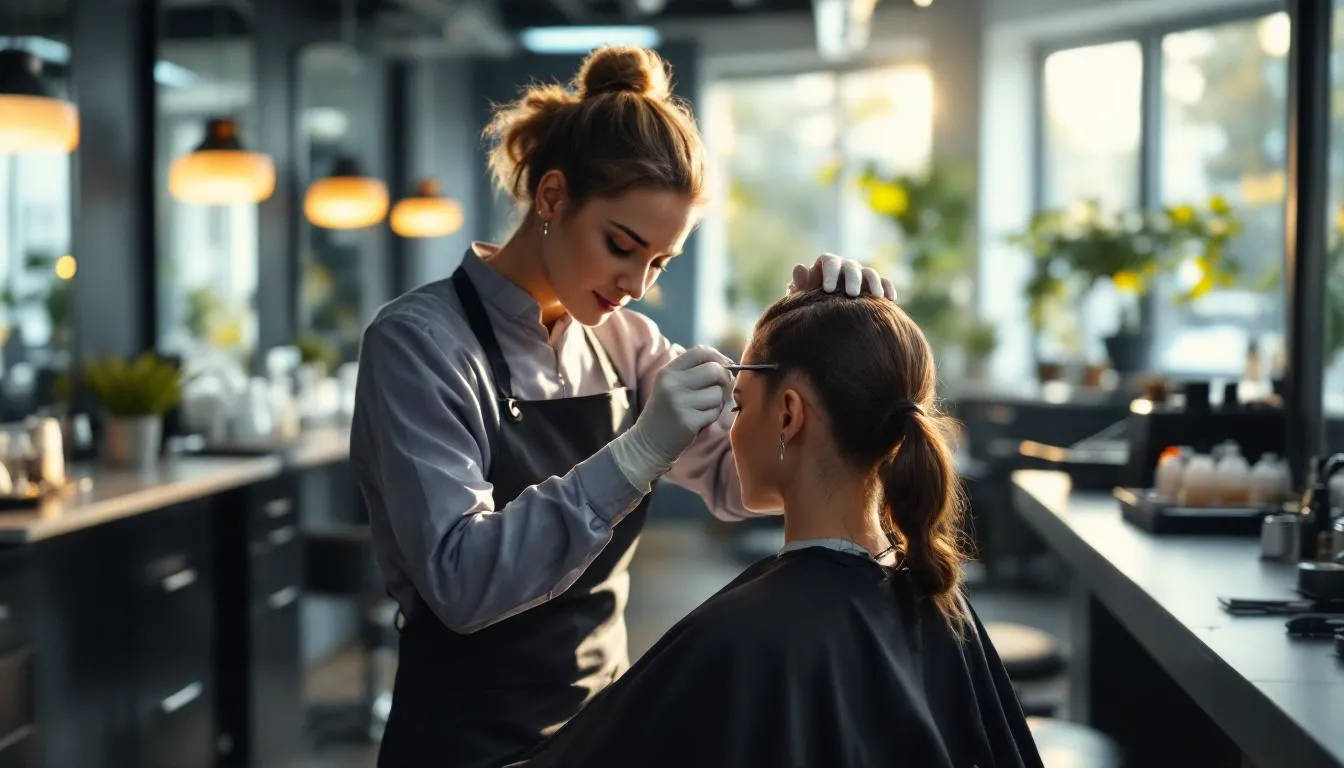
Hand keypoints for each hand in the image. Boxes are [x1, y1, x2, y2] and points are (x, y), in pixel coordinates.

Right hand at [610, 346, 733, 491]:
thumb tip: (728, 365)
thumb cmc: (667, 412)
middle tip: (720, 390)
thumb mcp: (672, 385)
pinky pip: (714, 412)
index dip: (718, 357)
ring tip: (701, 410)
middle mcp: (672, 384)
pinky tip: (698, 422)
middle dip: (724, 380)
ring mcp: (679, 402)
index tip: (725, 367)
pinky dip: (712, 417)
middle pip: (714, 370)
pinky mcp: (688, 421)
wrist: (648, 443)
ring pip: (717, 393)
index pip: (700, 352)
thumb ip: (694, 372)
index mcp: (668, 371)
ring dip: (717, 403)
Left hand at [788, 253, 895, 299]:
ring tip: (876, 297)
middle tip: (852, 294)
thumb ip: (801, 283)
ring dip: (874, 283)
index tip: (828, 289)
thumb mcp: (802, 296)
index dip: (829, 273)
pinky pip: (884, 282)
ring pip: (870, 273)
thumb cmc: (810, 303)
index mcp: (827, 265)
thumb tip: (799, 267)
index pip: (830, 261)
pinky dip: (888, 288)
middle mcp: (845, 266)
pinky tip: (891, 300)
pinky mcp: (873, 285)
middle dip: (853, 279)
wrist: (823, 314)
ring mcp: (861, 275)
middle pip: (851, 267)